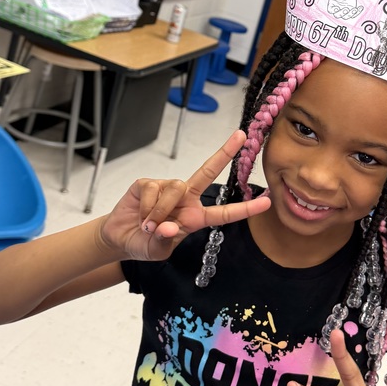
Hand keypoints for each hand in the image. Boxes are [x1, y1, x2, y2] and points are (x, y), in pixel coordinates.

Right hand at [98, 130, 269, 261]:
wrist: (119, 238)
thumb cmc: (144, 243)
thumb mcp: (157, 250)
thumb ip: (165, 241)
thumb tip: (168, 227)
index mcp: (195, 217)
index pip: (225, 212)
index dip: (245, 208)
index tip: (267, 201)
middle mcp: (185, 198)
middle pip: (207, 172)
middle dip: (224, 153)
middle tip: (241, 135)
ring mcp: (166, 188)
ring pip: (176, 188)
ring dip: (162, 211)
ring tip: (149, 226)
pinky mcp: (148, 183)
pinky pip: (154, 190)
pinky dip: (147, 208)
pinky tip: (141, 216)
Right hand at [318, 0, 362, 19]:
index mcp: (332, 6)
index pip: (331, 11)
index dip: (334, 11)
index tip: (336, 8)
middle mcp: (338, 10)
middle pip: (338, 15)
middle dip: (342, 13)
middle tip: (346, 9)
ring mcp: (345, 11)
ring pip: (347, 16)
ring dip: (350, 14)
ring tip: (354, 9)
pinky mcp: (351, 11)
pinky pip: (354, 14)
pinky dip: (358, 12)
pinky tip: (360, 8)